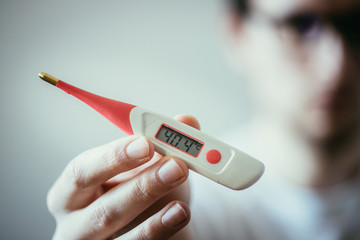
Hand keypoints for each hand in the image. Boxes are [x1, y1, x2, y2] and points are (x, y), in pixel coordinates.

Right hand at [47, 115, 199, 239]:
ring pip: (124, 235)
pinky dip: (163, 229)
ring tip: (182, 188)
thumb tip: (186, 121)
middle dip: (143, 185)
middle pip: (103, 209)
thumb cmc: (137, 190)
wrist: (147, 225)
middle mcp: (76, 223)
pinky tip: (180, 213)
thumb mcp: (144, 165)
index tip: (146, 143)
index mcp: (71, 191)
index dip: (114, 157)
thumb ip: (161, 142)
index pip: (82, 172)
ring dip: (158, 211)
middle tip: (175, 165)